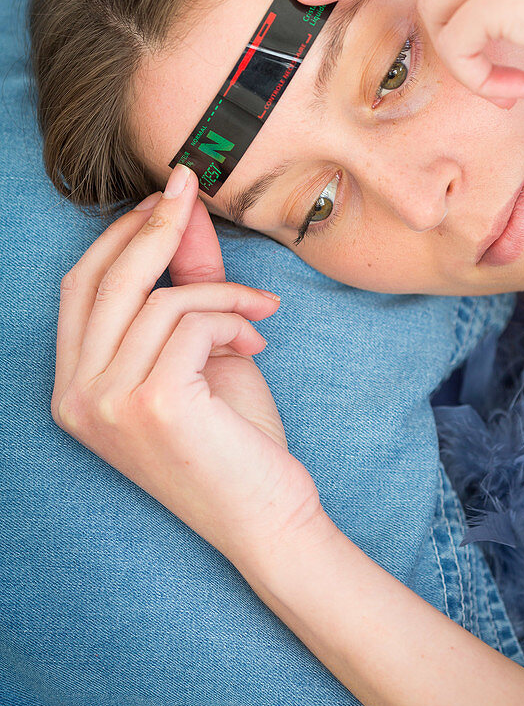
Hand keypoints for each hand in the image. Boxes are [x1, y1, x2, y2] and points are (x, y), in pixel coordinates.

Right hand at [52, 164, 324, 570]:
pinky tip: (256, 341)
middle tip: (193, 189)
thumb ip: (185, 281)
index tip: (164, 196)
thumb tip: (182, 209)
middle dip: (156, 224)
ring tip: (258, 315)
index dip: (119, 234)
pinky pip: (192, 321)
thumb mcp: (201, 348)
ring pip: (160, 299)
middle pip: (107, 279)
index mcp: (75, 388)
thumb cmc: (232, 438)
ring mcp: (108, 404)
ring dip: (222, 293)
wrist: (267, 517)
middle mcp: (77, 398)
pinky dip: (232, 317)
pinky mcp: (152, 404)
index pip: (81, 286)